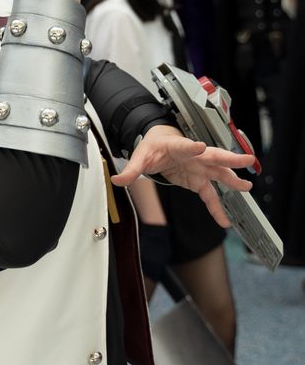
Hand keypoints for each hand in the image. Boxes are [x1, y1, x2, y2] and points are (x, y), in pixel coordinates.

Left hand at [112, 124, 254, 228]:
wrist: (160, 143)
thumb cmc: (154, 146)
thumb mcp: (139, 157)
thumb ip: (130, 170)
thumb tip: (116, 180)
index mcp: (177, 146)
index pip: (185, 145)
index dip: (193, 147)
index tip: (201, 146)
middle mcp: (194, 155)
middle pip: (213, 156)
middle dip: (229, 158)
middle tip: (246, 159)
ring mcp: (199, 168)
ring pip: (219, 173)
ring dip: (233, 180)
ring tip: (247, 186)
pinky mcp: (199, 180)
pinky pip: (210, 195)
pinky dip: (217, 207)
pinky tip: (224, 220)